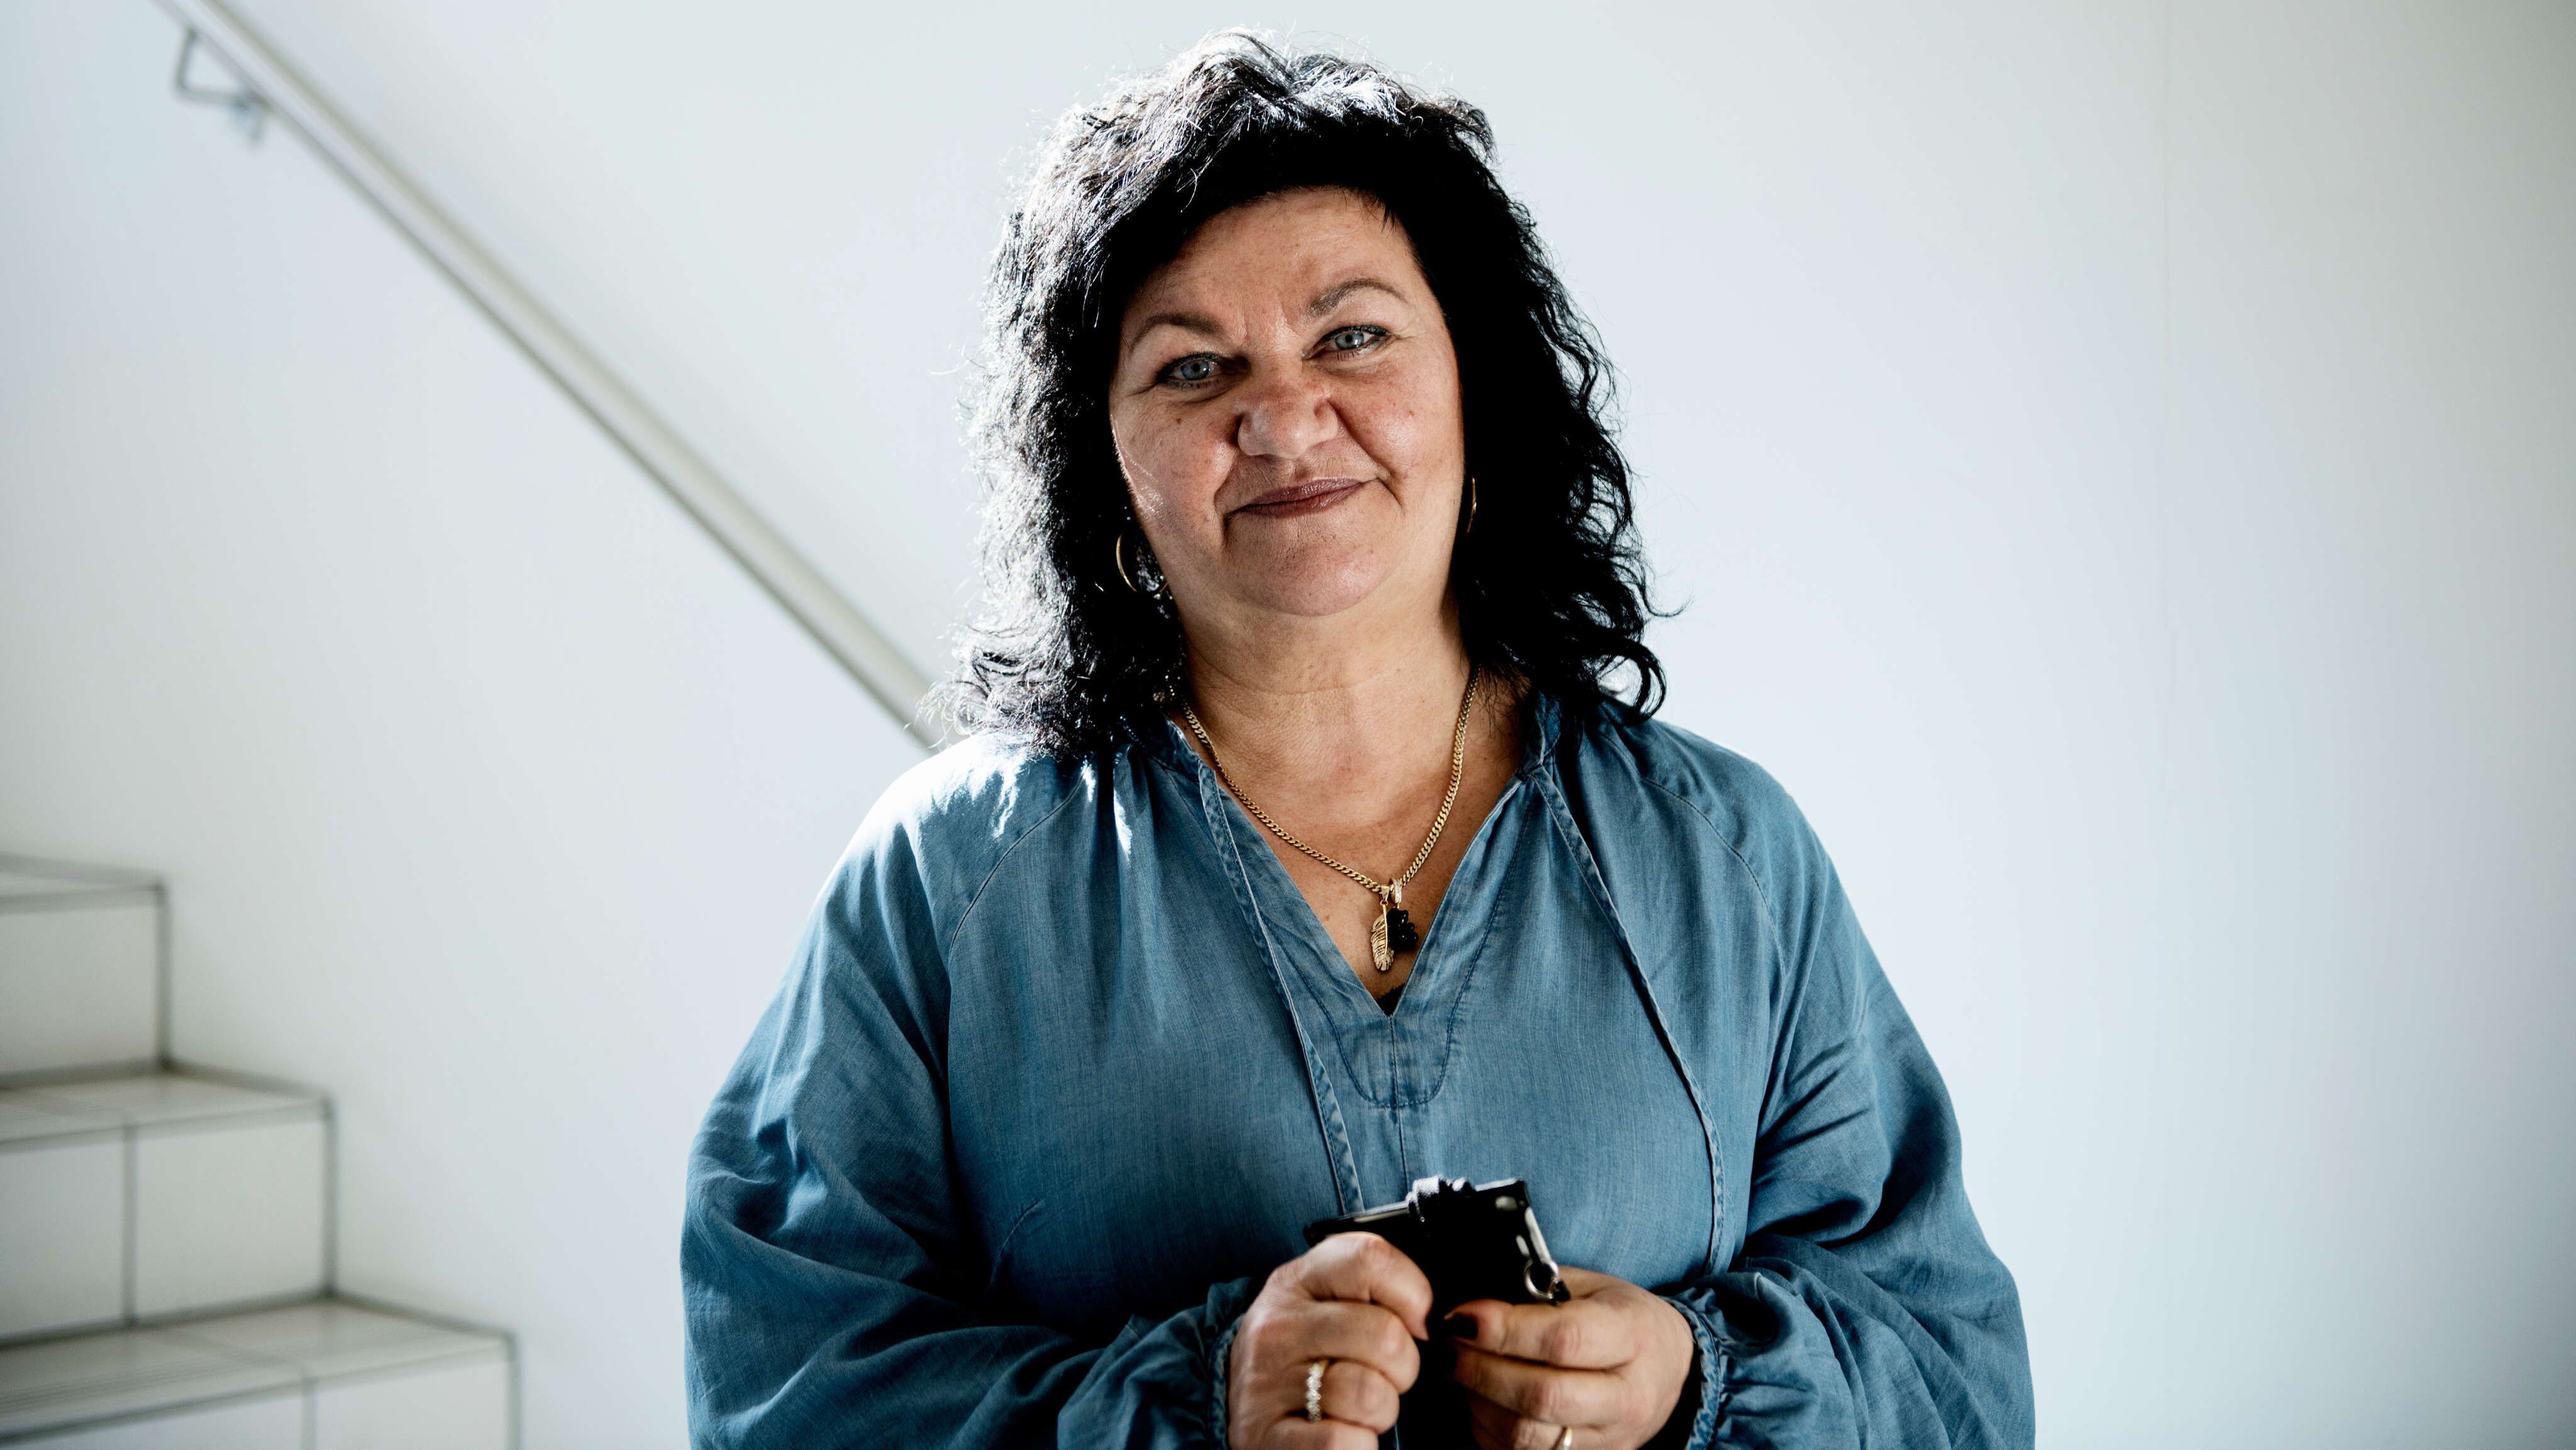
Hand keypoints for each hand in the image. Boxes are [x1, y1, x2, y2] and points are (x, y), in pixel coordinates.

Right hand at [1227, 1231, 1433, 1448]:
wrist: (1241, 1411)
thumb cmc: (1306, 1356)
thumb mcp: (1327, 1306)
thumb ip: (1375, 1293)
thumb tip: (1435, 1318)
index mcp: (1297, 1281)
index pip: (1370, 1258)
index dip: (1413, 1293)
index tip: (1415, 1323)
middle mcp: (1277, 1326)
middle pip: (1385, 1335)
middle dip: (1403, 1367)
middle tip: (1382, 1376)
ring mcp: (1267, 1382)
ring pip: (1370, 1393)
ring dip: (1381, 1413)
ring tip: (1357, 1409)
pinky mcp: (1266, 1436)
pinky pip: (1343, 1443)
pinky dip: (1359, 1447)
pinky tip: (1343, 1436)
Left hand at [1444, 1268, 1697, 1449]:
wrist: (1673, 1372)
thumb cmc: (1623, 1320)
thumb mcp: (1594, 1287)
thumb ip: (1539, 1287)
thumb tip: (1475, 1298)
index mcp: (1633, 1336)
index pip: (1564, 1339)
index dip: (1504, 1329)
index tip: (1461, 1316)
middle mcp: (1627, 1396)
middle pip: (1542, 1396)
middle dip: (1480, 1370)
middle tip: (1447, 1344)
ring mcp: (1610, 1439)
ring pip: (1528, 1437)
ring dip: (1478, 1402)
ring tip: (1458, 1369)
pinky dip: (1489, 1431)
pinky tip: (1479, 1400)